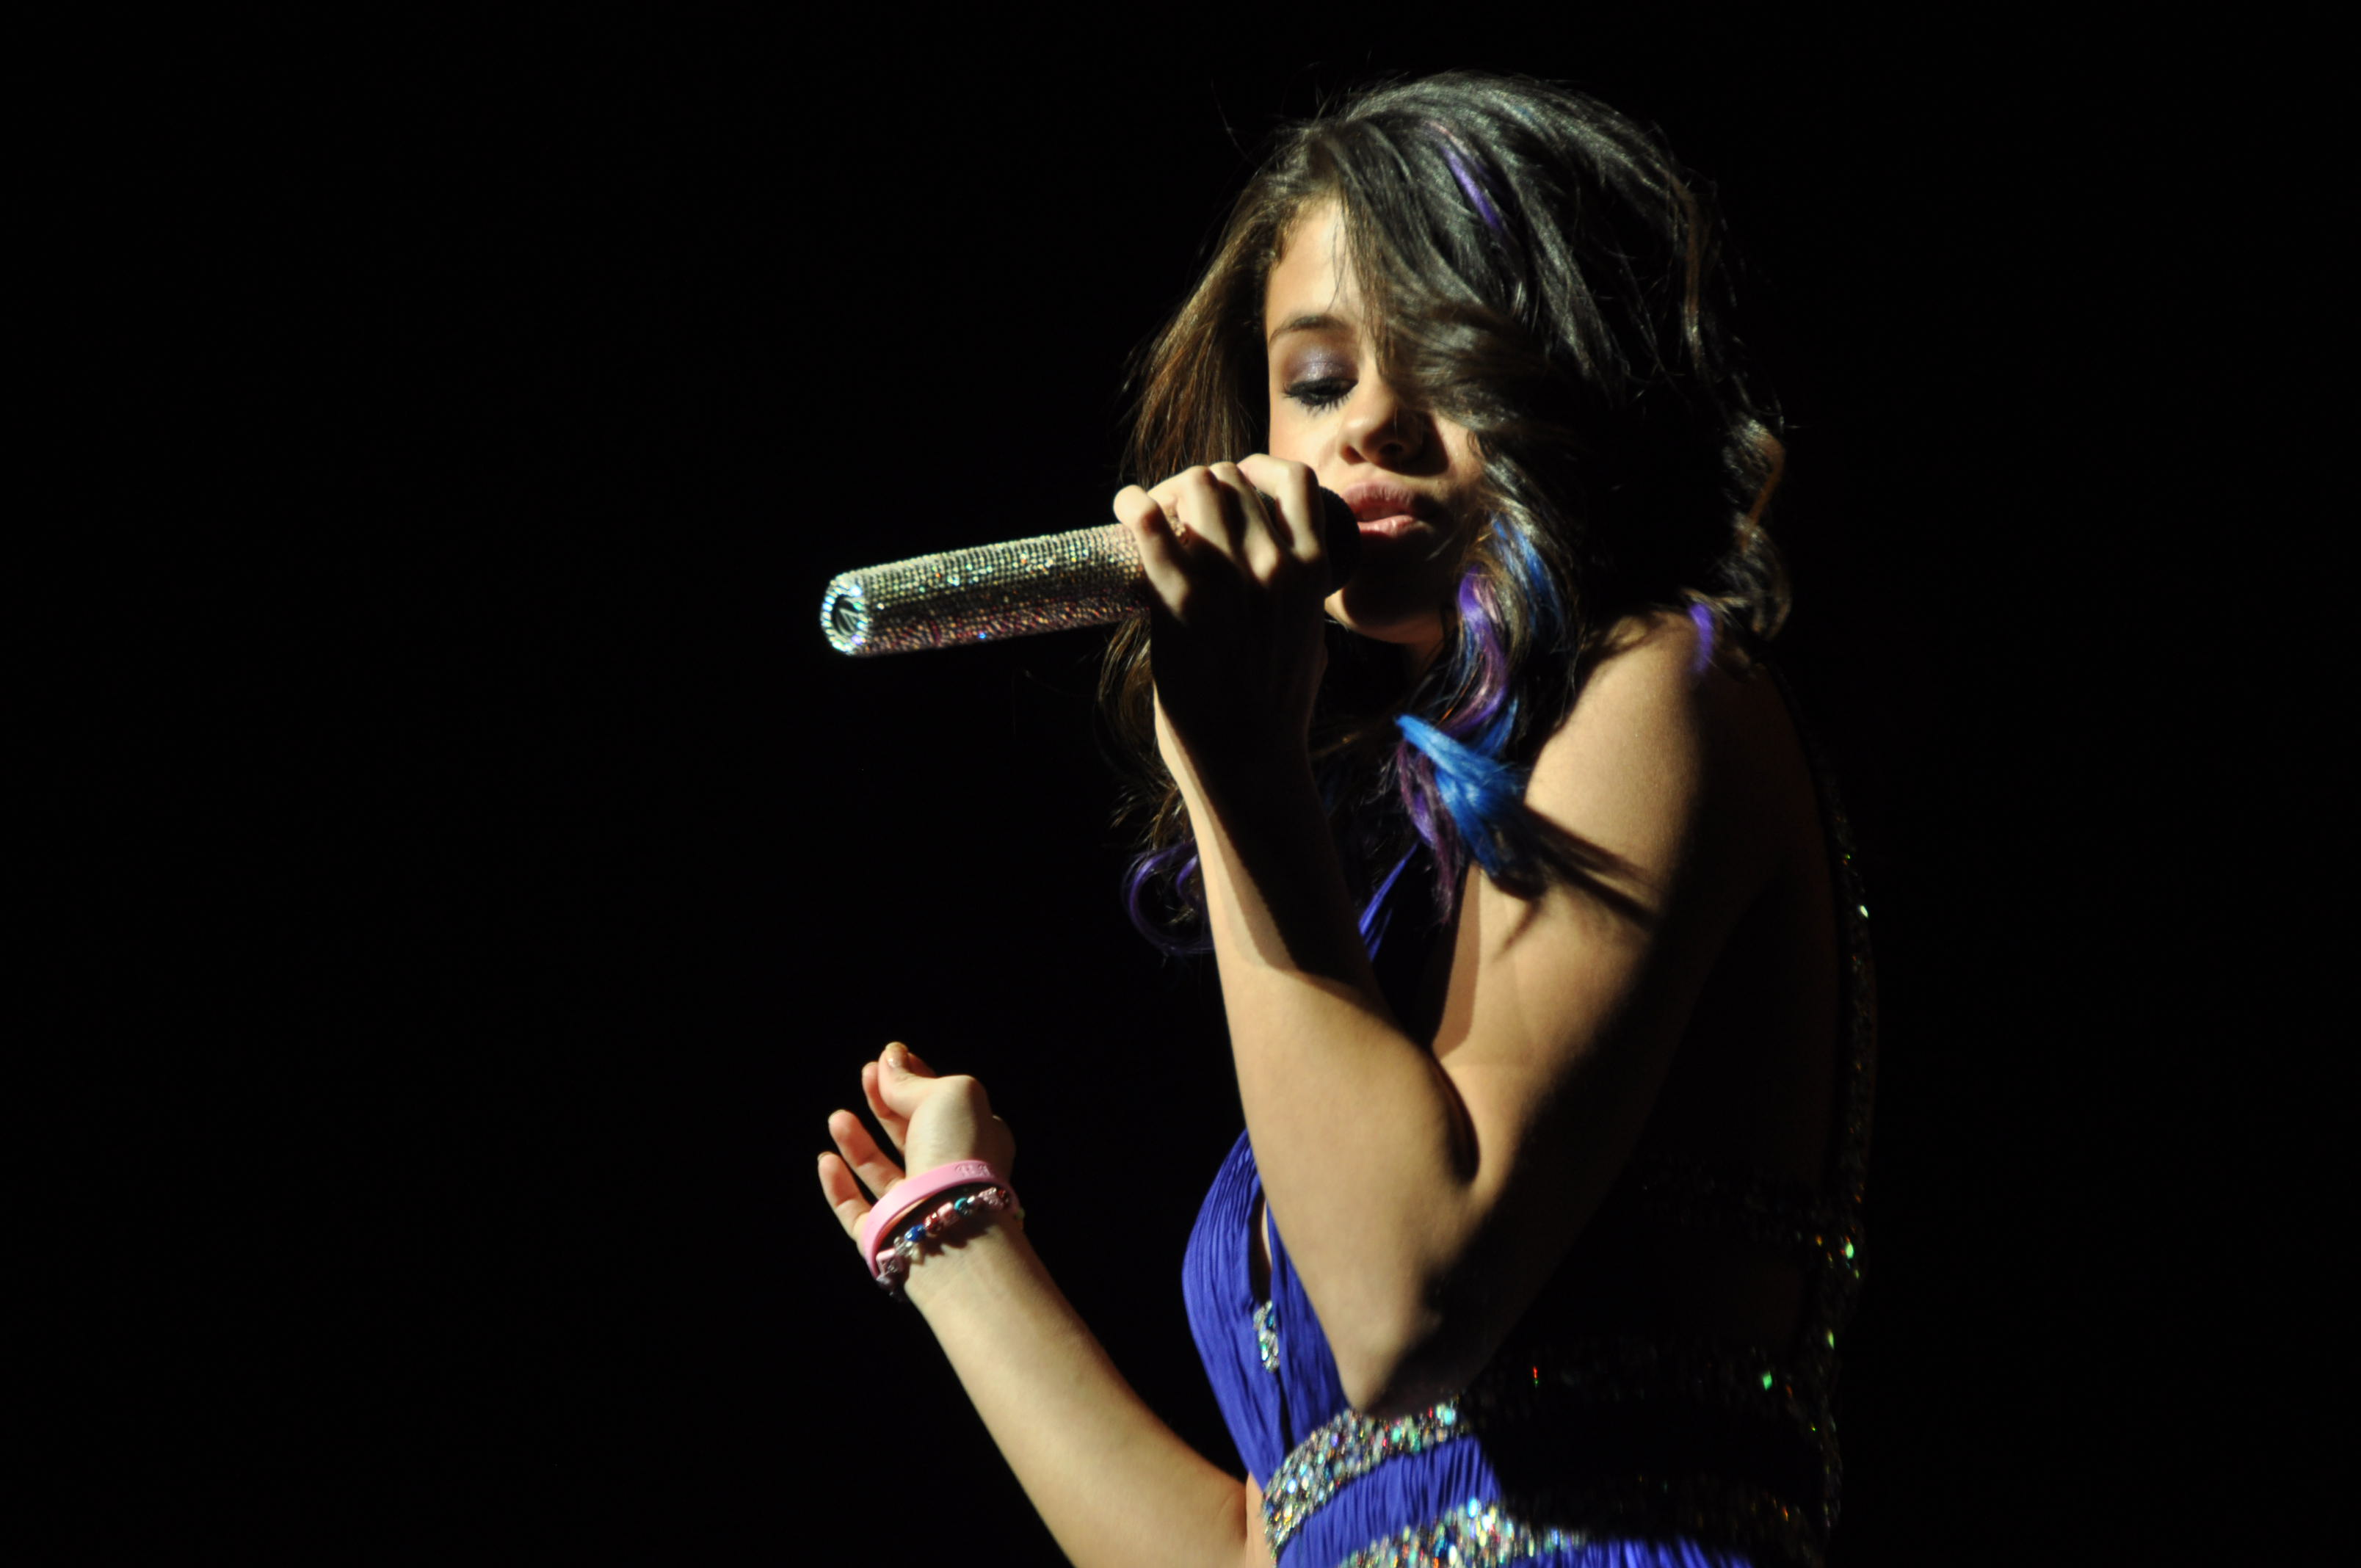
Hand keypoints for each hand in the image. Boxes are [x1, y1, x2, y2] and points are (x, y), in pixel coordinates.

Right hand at [818, 1041, 1016, 1251]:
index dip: (914, 1080)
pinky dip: (839, 1187)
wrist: (950, 1223)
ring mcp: (917, 1208)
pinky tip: (825, 1160)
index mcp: (977, 1141)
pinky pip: (856, 1211)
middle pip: (909, 1136)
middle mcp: (949, 1176)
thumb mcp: (947, 1096)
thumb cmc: (959, 1151)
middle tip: (864, 1075)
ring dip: (857, 1143)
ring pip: (881, 1174)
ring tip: (837, 1117)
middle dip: (884, 1105)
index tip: (889, 1058)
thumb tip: (889, 1058)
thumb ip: (912, 1080)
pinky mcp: (887, 1235)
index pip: (940, 1105)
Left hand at [1115, 455, 1332, 776]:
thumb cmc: (1276, 711)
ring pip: (1195, 488)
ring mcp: (1227, 581)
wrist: (1248, 759)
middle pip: (1231, 479)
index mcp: (1313, 572)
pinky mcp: (1180, 601)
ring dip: (1168, 489)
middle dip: (1201, 483)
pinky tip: (1125, 507)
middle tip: (1178, 508)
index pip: (1293, 481)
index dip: (1257, 469)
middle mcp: (1274, 566)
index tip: (1236, 479)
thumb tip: (1292, 584)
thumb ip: (1303, 605)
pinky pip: (1150, 525)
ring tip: (1151, 509)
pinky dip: (1133, 505)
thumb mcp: (1310, 644)